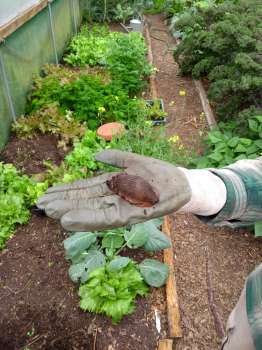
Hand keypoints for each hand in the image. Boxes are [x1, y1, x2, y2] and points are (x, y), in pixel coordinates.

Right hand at [37, 150, 190, 230]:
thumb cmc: (159, 173)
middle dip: (63, 202)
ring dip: (70, 211)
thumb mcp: (134, 161)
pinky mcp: (133, 215)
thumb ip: (115, 158)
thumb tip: (94, 156)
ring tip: (50, 212)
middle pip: (84, 200)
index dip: (66, 191)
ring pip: (91, 210)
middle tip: (40, 205)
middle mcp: (114, 198)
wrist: (181, 184)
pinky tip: (70, 220)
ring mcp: (122, 207)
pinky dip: (87, 219)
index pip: (85, 189)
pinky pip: (106, 218)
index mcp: (113, 185)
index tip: (48, 193)